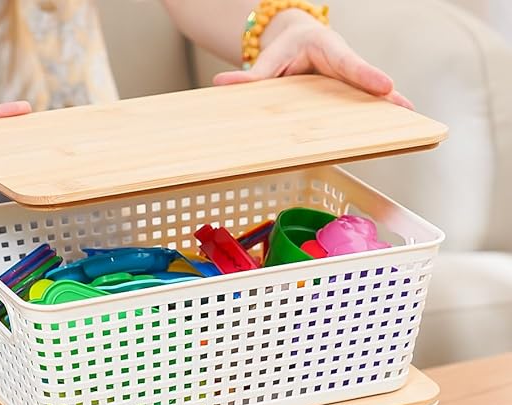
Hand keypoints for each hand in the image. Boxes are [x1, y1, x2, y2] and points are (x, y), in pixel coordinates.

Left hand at [214, 9, 412, 108]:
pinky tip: (390, 135)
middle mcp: (343, 66)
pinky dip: (374, 122)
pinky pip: (360, 109)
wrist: (295, 41)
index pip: (348, 64)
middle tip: (406, 107)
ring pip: (367, 98)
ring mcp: (347, 84)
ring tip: (409, 125)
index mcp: (328, 50)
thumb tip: (222, 84)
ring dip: (387, 112)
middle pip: (366, 83)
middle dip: (386, 95)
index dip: (366, 76)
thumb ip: (252, 75)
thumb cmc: (286, 48)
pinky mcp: (346, 98)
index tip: (384, 86)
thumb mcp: (269, 58)